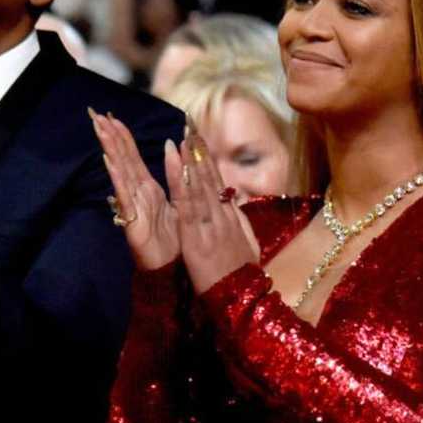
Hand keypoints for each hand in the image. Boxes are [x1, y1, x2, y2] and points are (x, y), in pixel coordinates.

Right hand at [90, 110, 180, 271]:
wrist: (171, 272)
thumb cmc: (174, 241)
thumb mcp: (177, 205)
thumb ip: (175, 184)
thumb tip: (174, 159)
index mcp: (148, 189)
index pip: (132, 157)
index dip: (123, 136)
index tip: (111, 116)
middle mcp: (138, 194)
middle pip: (122, 159)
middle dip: (110, 136)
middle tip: (96, 114)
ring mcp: (133, 207)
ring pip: (121, 173)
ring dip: (111, 150)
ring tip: (100, 129)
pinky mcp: (133, 222)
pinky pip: (125, 197)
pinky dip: (118, 178)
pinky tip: (110, 162)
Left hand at [169, 132, 258, 294]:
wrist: (240, 298)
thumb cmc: (242, 275)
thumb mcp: (247, 243)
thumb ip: (239, 221)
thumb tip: (235, 201)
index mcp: (232, 217)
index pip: (219, 182)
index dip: (208, 160)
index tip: (200, 139)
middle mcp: (222, 215)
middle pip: (210, 177)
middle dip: (199, 150)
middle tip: (190, 125)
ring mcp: (210, 224)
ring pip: (199, 185)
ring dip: (190, 159)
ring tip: (183, 136)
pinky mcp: (196, 236)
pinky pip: (187, 204)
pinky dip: (181, 182)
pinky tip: (176, 164)